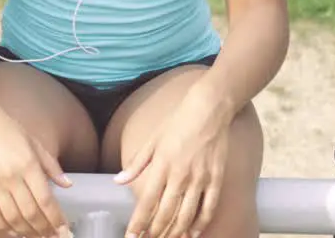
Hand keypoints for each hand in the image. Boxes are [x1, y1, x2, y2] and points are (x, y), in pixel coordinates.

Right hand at [0, 112, 73, 236]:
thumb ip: (52, 166)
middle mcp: (12, 177)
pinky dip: (5, 226)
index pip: (45, 200)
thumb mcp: (36, 143)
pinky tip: (15, 231)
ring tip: (37, 236)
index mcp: (28, 165)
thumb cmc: (9, 130)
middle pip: (30, 213)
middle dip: (44, 229)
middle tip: (53, 236)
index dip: (56, 218)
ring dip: (27, 232)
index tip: (64, 229)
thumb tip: (68, 185)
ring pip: (13, 218)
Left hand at [114, 86, 234, 237]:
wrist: (209, 109)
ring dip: (175, 233)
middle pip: (165, 214)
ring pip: (186, 216)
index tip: (131, 237)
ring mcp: (200, 179)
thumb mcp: (152, 140)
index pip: (146, 203)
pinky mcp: (216, 179)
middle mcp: (180, 176)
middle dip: (155, 233)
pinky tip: (192, 234)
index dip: (138, 223)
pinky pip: (208, 208)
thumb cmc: (177, 122)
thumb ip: (136, 164)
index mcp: (161, 166)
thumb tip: (118, 180)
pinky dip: (200, 225)